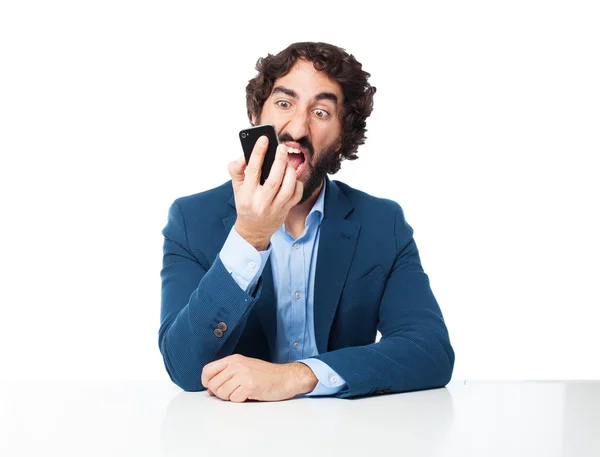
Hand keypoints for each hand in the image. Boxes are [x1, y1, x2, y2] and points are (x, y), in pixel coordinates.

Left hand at [201, 354, 317, 402]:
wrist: (287, 377)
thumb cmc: (267, 375)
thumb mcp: (245, 367)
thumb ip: (227, 374)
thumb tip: (210, 389)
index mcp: (233, 359)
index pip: (207, 370)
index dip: (206, 382)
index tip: (212, 388)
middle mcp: (236, 365)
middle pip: (212, 385)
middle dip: (220, 393)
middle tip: (232, 392)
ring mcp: (243, 375)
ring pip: (221, 393)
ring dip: (230, 397)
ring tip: (242, 392)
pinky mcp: (250, 386)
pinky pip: (233, 399)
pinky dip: (240, 400)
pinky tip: (249, 395)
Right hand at [228, 136, 302, 250]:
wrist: (254, 229)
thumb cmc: (245, 202)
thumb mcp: (236, 187)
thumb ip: (237, 169)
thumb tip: (246, 154)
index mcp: (247, 194)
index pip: (252, 171)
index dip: (258, 153)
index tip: (264, 139)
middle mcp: (261, 202)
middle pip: (274, 179)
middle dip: (279, 160)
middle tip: (282, 147)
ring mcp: (275, 208)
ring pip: (287, 187)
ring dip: (289, 171)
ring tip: (287, 161)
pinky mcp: (286, 210)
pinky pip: (296, 194)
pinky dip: (296, 182)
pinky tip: (291, 176)